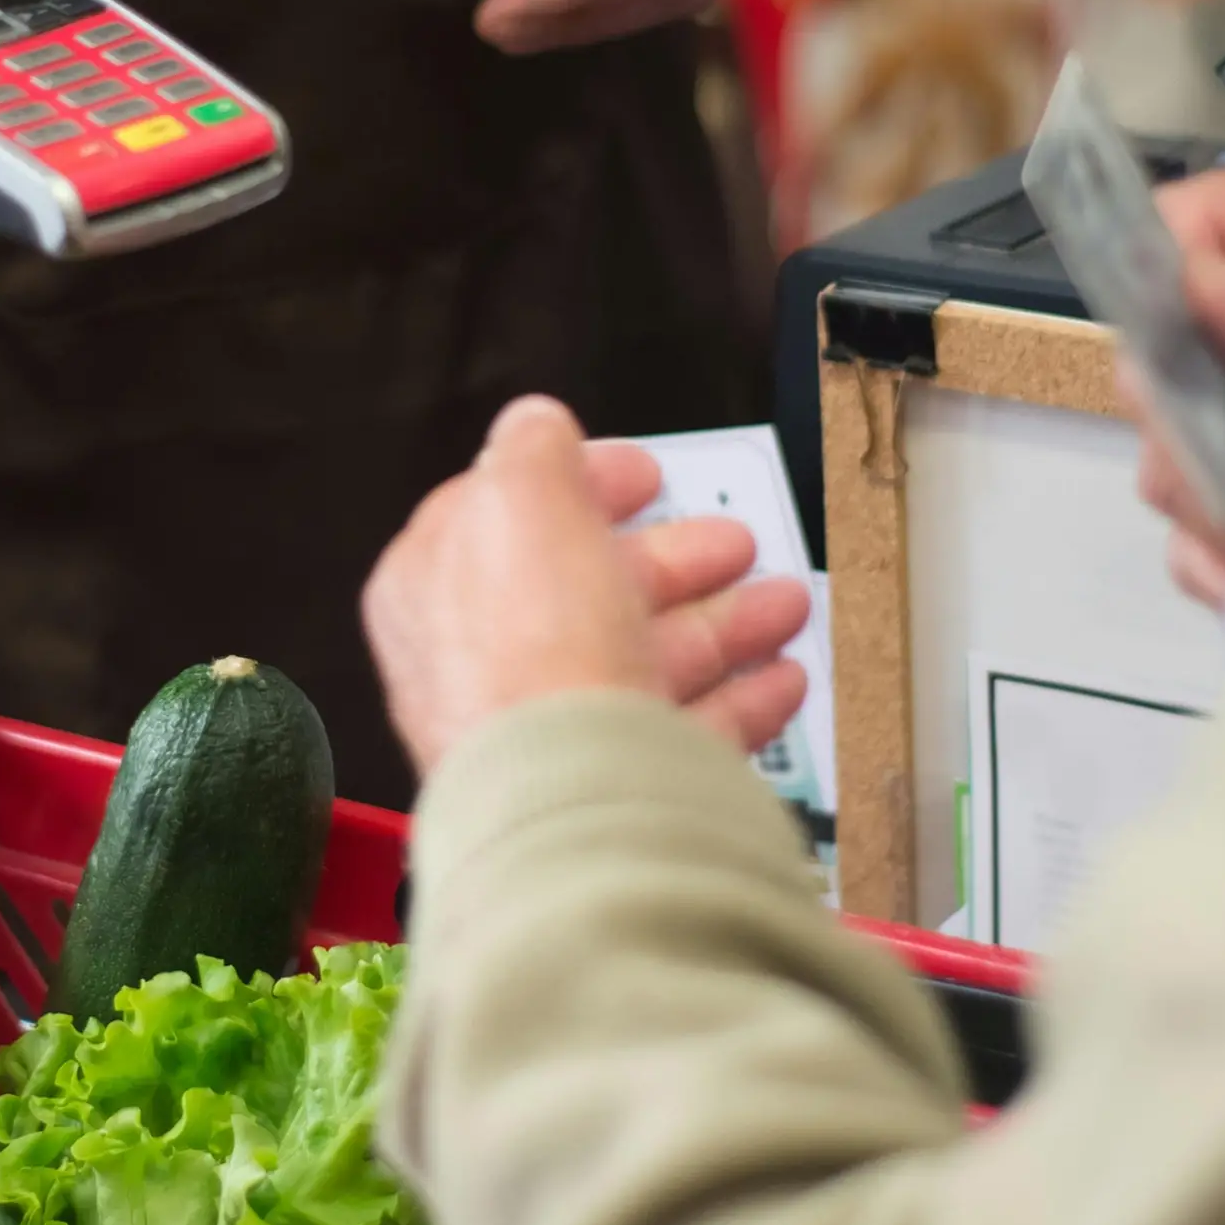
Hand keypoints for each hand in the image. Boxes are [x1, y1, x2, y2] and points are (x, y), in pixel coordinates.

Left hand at [364, 397, 812, 773]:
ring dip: (725, 625)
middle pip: (591, 593)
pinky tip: (782, 681)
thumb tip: (536, 424)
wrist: (575, 800)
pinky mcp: (615, 788)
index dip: (582, 484)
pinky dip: (739, 703)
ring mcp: (554, 732)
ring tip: (786, 603)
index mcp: (438, 590)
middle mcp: (487, 666)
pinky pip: (684, 737)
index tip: (647, 473)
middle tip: (734, 542)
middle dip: (674, 560)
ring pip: (647, 662)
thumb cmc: (529, 651)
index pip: (508, 518)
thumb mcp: (523, 501)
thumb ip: (531, 450)